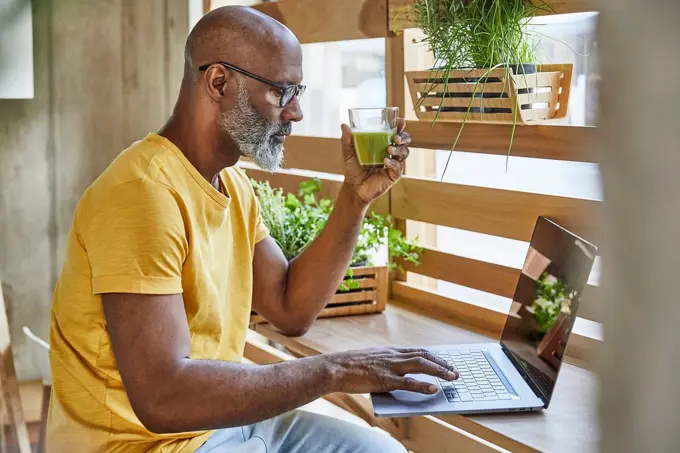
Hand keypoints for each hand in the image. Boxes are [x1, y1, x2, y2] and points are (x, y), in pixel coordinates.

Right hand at [322, 347, 458, 394]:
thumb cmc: (351, 366)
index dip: (435, 357)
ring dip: (439, 371)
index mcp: (391, 351)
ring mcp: (389, 367)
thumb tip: (400, 375)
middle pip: (424, 356)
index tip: (446, 362)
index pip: (419, 351)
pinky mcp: (384, 380)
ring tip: (451, 377)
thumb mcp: (373, 360)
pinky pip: (407, 382)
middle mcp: (393, 356)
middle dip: (442, 363)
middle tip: (455, 371)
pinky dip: (422, 385)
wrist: (335, 368)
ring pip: (420, 365)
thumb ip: (387, 365)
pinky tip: (432, 389)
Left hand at [340, 118, 410, 204]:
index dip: (399, 126)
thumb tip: (344, 125)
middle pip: (404, 142)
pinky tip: (386, 161)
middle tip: (396, 138)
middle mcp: (390, 153)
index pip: (395, 133)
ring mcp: (393, 165)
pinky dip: (393, 164)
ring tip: (389, 149)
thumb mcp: (348, 154)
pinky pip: (398, 168)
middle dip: (404, 137)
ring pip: (404, 153)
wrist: (353, 188)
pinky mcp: (393, 176)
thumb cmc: (352, 169)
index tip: (400, 121)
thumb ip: (347, 140)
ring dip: (399, 150)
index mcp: (382, 144)